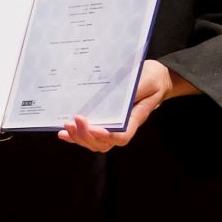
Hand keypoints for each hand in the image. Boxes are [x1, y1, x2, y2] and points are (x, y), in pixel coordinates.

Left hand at [58, 59, 195, 152]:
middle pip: (104, 143)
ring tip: (67, 126)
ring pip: (96, 143)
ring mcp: (114, 126)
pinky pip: (91, 135)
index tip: (92, 127)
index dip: (106, 135)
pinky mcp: (106, 122)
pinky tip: (64, 133)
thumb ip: (133, 89)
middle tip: (73, 121)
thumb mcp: (146, 79)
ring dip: (79, 138)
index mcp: (136, 117)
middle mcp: (124, 126)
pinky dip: (76, 136)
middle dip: (86, 136)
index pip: (121, 136)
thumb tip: (113, 93)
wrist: (158, 79)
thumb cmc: (153, 78)